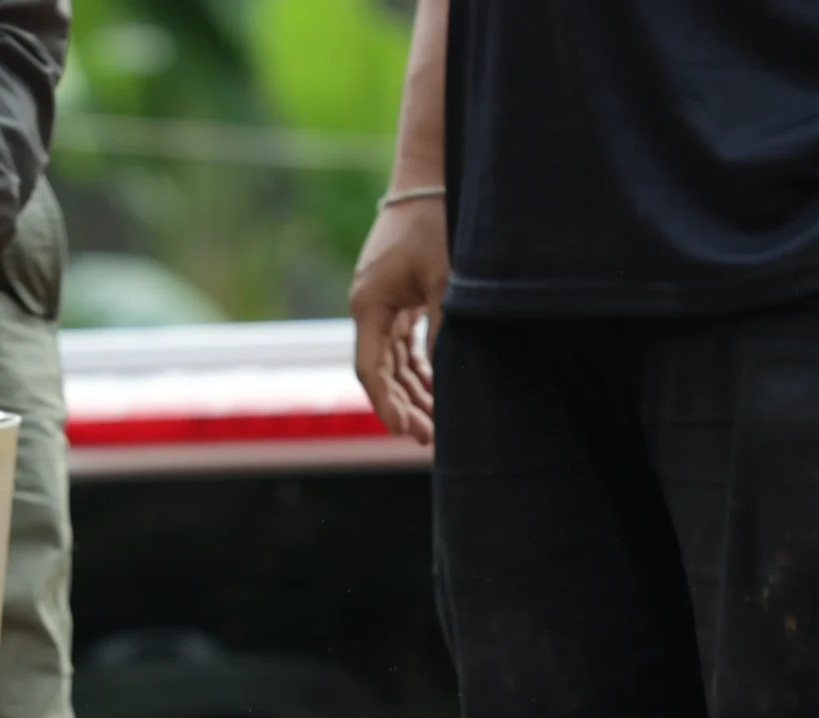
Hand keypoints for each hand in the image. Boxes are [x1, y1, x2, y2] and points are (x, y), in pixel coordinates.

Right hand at [349, 196, 449, 442]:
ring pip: (391, 360)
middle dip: (403, 405)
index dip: (387, 406)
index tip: (405, 432)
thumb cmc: (436, 224)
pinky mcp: (397, 295)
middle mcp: (368, 306)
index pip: (371, 370)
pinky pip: (402, 343)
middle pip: (380, 371)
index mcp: (368, 305)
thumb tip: (449, 377)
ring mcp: (381, 301)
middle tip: (426, 438)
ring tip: (433, 421)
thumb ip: (444, 330)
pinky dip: (416, 367)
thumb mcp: (445, 280)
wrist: (430, 178)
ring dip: (411, 390)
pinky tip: (434, 389)